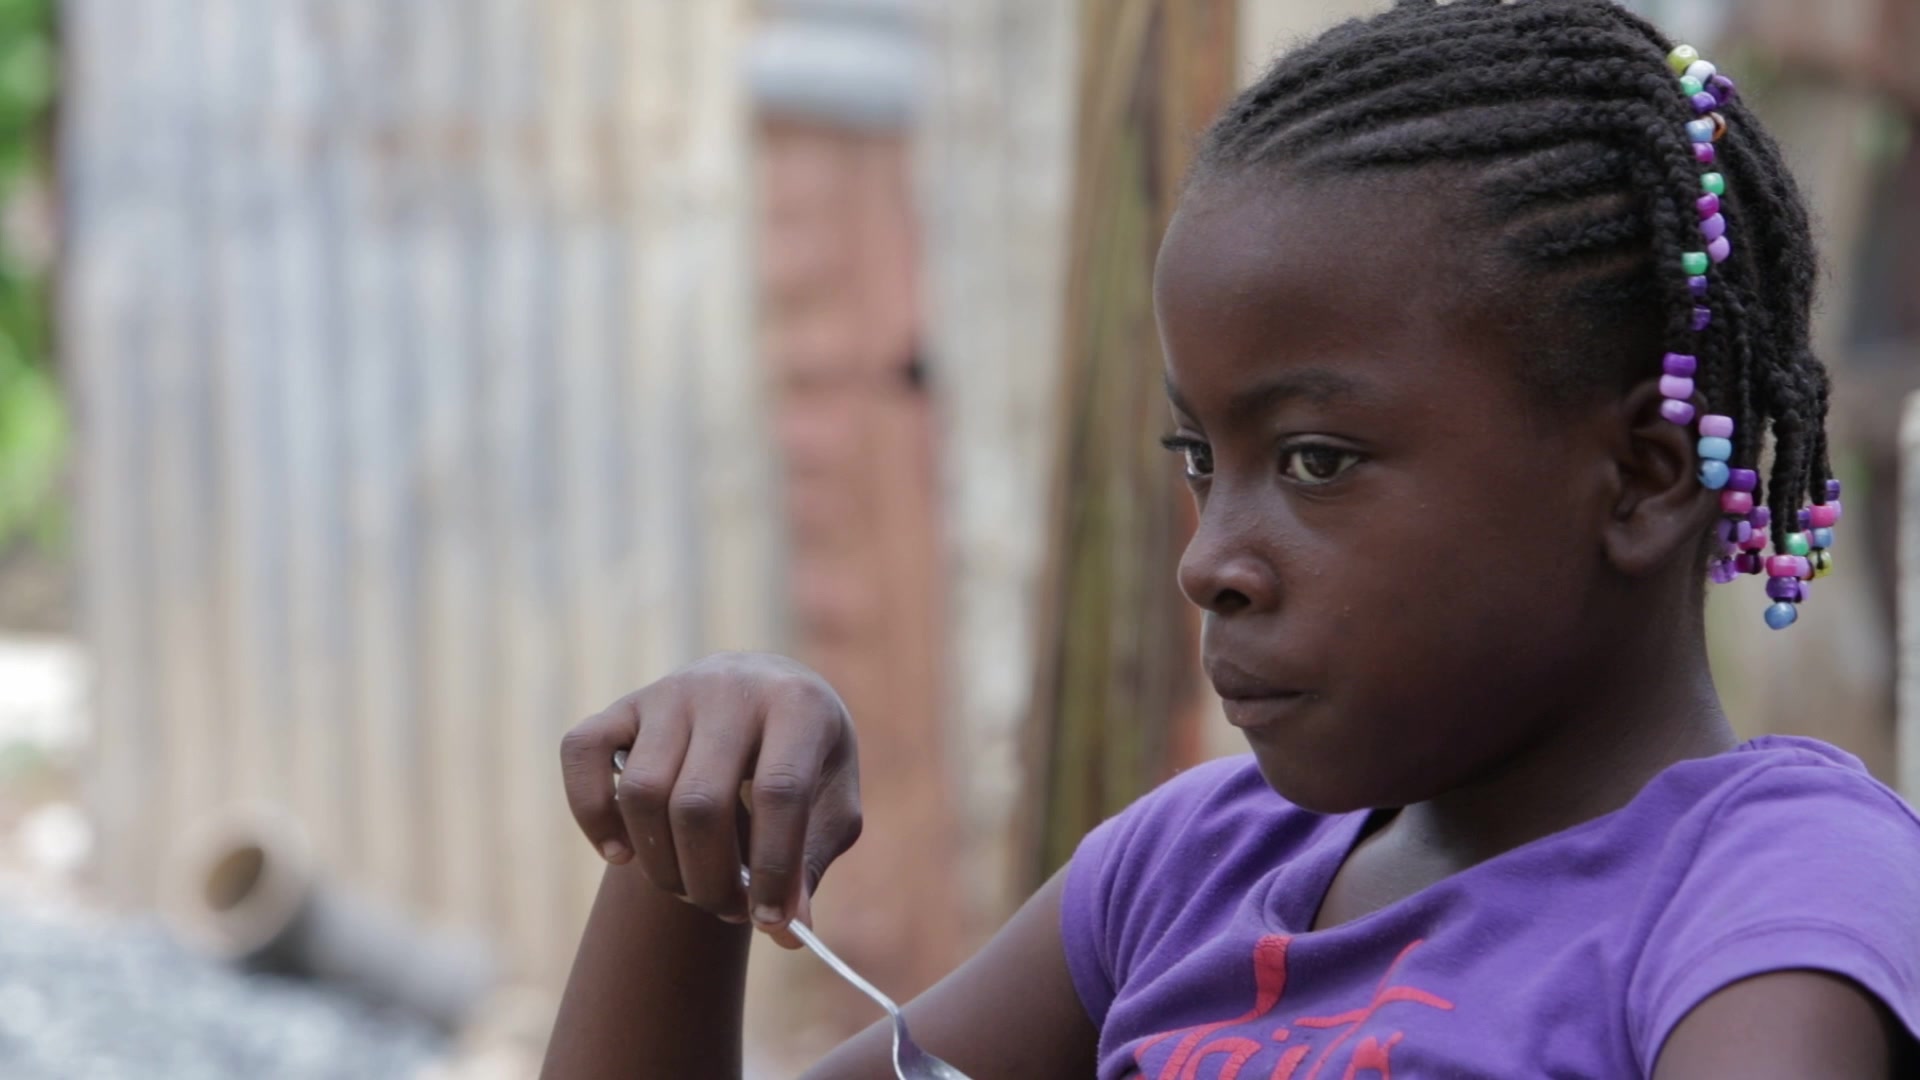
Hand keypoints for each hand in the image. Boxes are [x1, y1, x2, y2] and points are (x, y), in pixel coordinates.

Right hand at [560, 652, 861, 945]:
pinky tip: (621, 854)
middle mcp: (728, 689)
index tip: (770, 921)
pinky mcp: (625, 705)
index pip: (779, 793)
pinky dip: (591, 813)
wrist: (766, 689)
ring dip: (661, 864)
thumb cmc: (807, 760)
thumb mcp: (832, 803)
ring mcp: (670, 693)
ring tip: (691, 887)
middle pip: (700, 803)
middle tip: (729, 909)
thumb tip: (788, 932)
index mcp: (797, 706)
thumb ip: (811, 864)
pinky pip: (583, 753)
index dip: (774, 868)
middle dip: (710, 880)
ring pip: (642, 792)